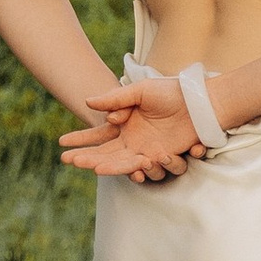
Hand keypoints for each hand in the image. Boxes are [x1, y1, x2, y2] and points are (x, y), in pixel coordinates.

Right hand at [60, 80, 197, 180]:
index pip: (97, 136)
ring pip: (127, 166)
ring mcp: (149, 151)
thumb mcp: (140, 91)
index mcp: (124, 126)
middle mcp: (133, 142)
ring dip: (114, 167)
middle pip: (106, 155)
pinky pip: (156, 169)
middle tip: (71, 161)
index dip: (80, 141)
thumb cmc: (170, 92)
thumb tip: (88, 101)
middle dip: (88, 158)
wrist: (199, 101)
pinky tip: (149, 161)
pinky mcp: (167, 157)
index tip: (61, 144)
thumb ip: (116, 98)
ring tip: (98, 166)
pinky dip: (150, 168)